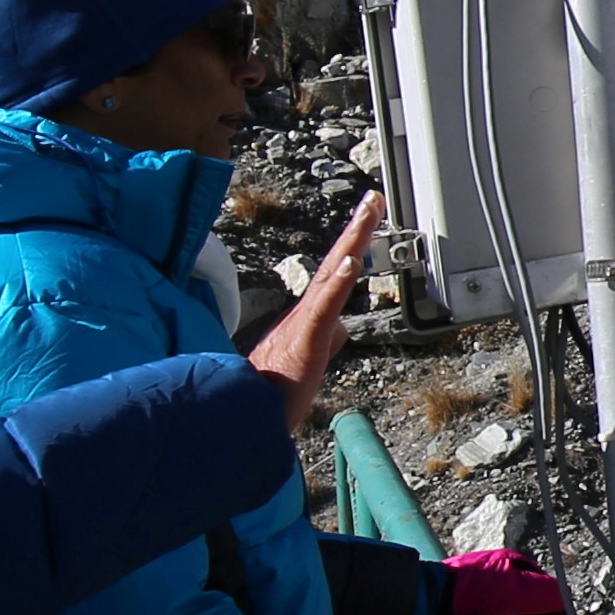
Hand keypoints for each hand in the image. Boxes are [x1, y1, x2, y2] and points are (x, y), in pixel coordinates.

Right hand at [242, 193, 385, 432]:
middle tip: (373, 198)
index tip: (368, 214)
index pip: (334, 273)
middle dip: (356, 229)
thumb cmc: (271, 392)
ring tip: (367, 214)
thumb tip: (342, 327)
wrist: (241, 416)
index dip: (352, 243)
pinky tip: (350, 264)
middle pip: (334, 263)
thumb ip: (325, 337)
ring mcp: (303, 325)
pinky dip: (337, 285)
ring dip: (351, 244)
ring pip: (330, 278)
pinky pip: (322, 310)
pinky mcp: (303, 343)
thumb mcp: (308, 359)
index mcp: (307, 315)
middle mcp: (303, 312)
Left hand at [444, 549, 573, 614]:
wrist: (432, 596)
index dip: (562, 611)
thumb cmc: (470, 590)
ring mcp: (496, 587)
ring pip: (528, 607)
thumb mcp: (510, 590)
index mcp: (516, 564)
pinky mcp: (485, 601)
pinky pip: (515, 613)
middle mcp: (509, 572)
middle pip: (539, 599)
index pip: (548, 589)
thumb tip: (564, 598)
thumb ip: (539, 593)